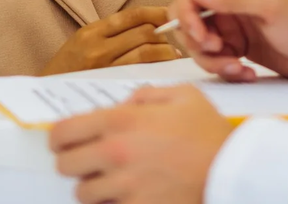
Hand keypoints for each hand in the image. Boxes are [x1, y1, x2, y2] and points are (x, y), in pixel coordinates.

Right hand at [43, 7, 180, 75]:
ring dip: (166, 50)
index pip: (132, 15)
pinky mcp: (109, 84)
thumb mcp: (82, 41)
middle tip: (176, 35)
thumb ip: (110, 32)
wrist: (44, 97)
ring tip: (175, 52)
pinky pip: (139, 71)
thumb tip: (147, 25)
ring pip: (145, 52)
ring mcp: (104, 67)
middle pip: (143, 32)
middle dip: (164, 33)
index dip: (155, 13)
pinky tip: (166, 65)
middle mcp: (98, 46)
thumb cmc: (66, 69)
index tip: (169, 15)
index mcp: (92, 31)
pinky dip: (157, 65)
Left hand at [51, 84, 230, 203]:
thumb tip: (126, 104)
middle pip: (65, 165)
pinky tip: (128, 193)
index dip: (58, 136)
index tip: (63, 140)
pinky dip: (111, 202)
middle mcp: (115, 154)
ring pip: (82, 193)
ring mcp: (123, 187)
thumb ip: (147, 94)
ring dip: (93, 185)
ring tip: (114, 177)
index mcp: (122, 121)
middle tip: (90, 157)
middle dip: (74, 160)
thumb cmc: (207, 131)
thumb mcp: (182, 95)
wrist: (229, 169)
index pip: (64, 132)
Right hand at [168, 0, 287, 81]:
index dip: (187, 14)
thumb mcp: (272, 6)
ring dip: (213, 61)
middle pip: (188, 19)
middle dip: (198, 42)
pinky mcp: (234, 45)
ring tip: (239, 69)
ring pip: (198, 43)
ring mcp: (230, 23)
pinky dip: (225, 69)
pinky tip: (246, 73)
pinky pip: (214, 59)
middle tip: (221, 53)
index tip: (202, 38)